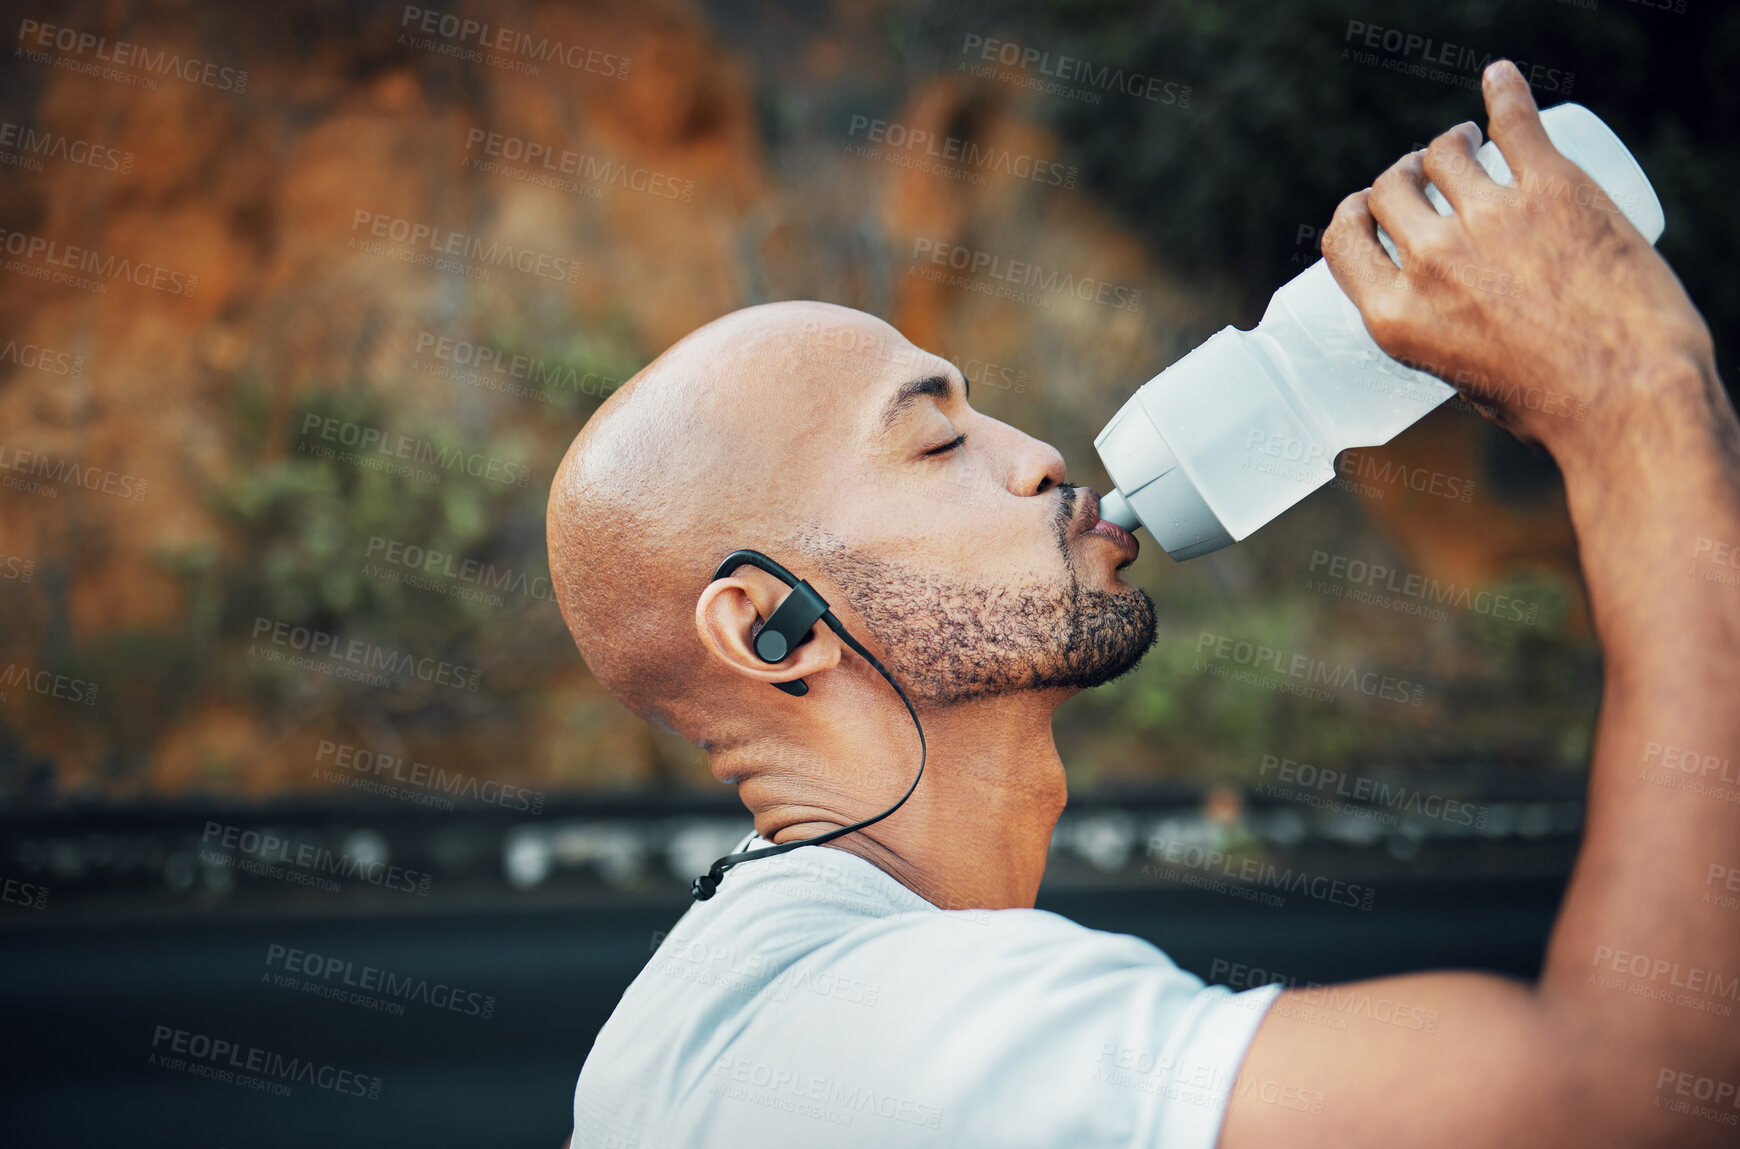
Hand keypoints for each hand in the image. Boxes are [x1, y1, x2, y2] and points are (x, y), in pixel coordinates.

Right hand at [1321, 58, 1715, 452]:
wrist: (1628, 395)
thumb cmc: (1552, 407)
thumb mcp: (1463, 384)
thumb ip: (1444, 342)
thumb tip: (1454, 317)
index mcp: (1396, 317)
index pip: (1345, 241)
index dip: (1353, 214)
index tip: (1368, 206)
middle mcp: (1430, 263)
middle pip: (1391, 189)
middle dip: (1403, 175)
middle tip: (1428, 174)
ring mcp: (1489, 220)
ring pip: (1446, 152)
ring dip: (1451, 142)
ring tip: (1472, 142)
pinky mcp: (1550, 189)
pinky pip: (1515, 121)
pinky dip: (1504, 92)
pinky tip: (1500, 80)